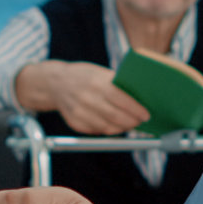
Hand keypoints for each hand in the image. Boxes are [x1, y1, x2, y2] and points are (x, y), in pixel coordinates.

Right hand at [19, 60, 149, 134]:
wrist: (56, 83)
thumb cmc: (84, 76)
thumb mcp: (100, 73)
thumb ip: (117, 85)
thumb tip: (139, 99)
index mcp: (96, 82)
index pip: (121, 99)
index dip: (136, 110)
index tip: (146, 115)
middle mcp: (87, 98)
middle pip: (116, 116)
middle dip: (132, 122)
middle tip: (140, 122)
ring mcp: (79, 112)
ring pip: (107, 127)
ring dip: (122, 128)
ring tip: (129, 124)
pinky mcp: (75, 122)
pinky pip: (97, 130)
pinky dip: (108, 130)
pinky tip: (114, 125)